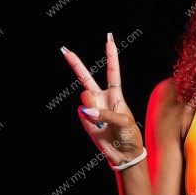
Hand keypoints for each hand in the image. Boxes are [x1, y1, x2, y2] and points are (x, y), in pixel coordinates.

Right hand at [61, 32, 142, 165]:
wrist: (124, 154)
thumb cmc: (130, 135)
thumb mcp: (125, 121)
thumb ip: (106, 112)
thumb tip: (85, 109)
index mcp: (116, 95)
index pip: (112, 72)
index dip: (111, 56)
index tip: (109, 40)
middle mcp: (102, 98)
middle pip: (87, 78)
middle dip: (76, 65)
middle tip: (65, 51)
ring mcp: (92, 108)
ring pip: (85, 98)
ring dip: (92, 105)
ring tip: (102, 119)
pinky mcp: (85, 120)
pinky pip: (82, 114)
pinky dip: (89, 119)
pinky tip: (98, 125)